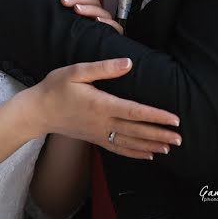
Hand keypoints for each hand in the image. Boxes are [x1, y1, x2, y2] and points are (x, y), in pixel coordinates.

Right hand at [24, 58, 181, 159]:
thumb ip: (103, 68)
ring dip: (151, 145)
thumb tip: (128, 63)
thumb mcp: (76, 72)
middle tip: (180, 138)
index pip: (134, 111)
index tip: (174, 119)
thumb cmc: (54, 88)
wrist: (37, 111)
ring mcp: (98, 133)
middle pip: (137, 130)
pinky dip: (135, 153)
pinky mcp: (94, 139)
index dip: (156, 116)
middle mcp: (102, 122)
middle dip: (160, 134)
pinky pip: (118, 149)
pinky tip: (148, 155)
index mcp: (100, 104)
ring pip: (130, 142)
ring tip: (169, 147)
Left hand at [55, 0, 123, 34]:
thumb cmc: (71, 38)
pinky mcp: (114, 34)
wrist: (85, 58)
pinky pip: (115, 27)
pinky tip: (97, 21)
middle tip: (63, 0)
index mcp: (85, 6)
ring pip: (101, 11)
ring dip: (89, 8)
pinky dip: (108, 23)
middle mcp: (96, 13)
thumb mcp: (63, 23)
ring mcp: (106, 23)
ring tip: (77, 9)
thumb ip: (59, 9)